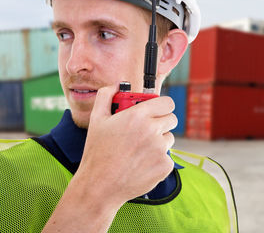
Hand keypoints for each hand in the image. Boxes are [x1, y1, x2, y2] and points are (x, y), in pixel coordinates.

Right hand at [76, 83, 176, 205]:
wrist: (100, 184)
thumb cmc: (97, 152)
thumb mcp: (96, 120)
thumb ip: (105, 96)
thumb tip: (115, 85)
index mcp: (137, 116)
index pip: (166, 102)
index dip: (161, 105)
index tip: (155, 110)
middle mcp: (152, 130)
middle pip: (172, 118)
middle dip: (161, 121)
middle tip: (147, 129)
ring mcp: (160, 149)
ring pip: (169, 138)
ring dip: (159, 141)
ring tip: (138, 149)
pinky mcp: (165, 166)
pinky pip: (167, 157)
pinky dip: (157, 159)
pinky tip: (140, 163)